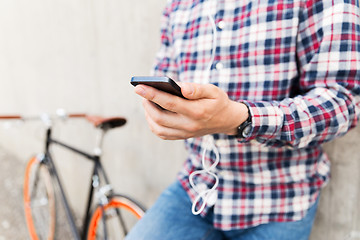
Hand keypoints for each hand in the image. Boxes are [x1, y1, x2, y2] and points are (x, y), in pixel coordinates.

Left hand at [134, 82, 248, 139]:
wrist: (227, 120)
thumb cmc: (218, 102)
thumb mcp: (213, 91)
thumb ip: (197, 89)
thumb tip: (181, 88)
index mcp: (197, 111)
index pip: (170, 103)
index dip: (152, 94)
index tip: (139, 87)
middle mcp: (190, 125)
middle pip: (160, 117)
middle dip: (147, 104)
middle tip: (141, 91)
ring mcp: (185, 133)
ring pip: (159, 128)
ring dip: (148, 115)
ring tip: (147, 101)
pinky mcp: (182, 136)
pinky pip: (162, 134)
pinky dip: (153, 124)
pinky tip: (152, 113)